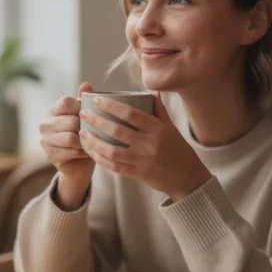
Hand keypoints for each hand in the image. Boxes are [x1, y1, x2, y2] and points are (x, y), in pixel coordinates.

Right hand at [39, 82, 95, 209]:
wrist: (80, 163)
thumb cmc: (85, 135)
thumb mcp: (87, 116)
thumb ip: (85, 100)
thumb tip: (86, 83)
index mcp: (54, 110)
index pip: (66, 101)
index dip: (81, 108)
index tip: (90, 115)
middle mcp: (45, 123)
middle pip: (71, 121)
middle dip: (86, 128)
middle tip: (94, 133)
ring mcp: (45, 140)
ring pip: (70, 138)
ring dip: (85, 142)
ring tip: (91, 142)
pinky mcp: (49, 155)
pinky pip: (71, 152)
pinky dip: (82, 153)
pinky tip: (86, 152)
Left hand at [79, 92, 211, 199]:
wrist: (188, 178)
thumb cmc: (179, 150)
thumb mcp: (171, 128)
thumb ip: (160, 111)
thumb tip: (152, 93)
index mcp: (157, 129)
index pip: (130, 113)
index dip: (111, 106)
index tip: (96, 100)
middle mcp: (149, 144)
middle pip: (117, 130)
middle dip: (96, 121)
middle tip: (83, 113)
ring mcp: (142, 160)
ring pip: (112, 150)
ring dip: (94, 141)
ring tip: (82, 133)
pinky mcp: (138, 174)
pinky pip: (114, 166)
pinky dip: (101, 159)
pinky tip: (91, 152)